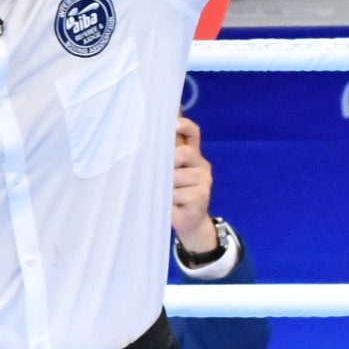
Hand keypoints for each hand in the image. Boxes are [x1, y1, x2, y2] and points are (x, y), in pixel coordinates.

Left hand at [171, 117, 216, 254]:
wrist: (190, 223)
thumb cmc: (175, 196)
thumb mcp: (168, 176)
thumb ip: (163, 162)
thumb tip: (144, 150)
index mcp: (193, 156)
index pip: (193, 134)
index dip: (184, 126)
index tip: (173, 125)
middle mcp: (202, 166)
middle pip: (183, 154)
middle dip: (168, 164)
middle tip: (159, 177)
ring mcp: (204, 182)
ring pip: (175, 177)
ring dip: (164, 188)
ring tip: (165, 196)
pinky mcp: (201, 197)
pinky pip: (176, 194)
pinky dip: (168, 201)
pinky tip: (170, 205)